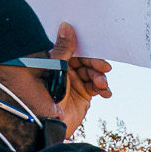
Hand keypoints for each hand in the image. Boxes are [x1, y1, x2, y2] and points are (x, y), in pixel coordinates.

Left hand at [50, 22, 112, 140]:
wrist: (47, 124)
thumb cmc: (44, 97)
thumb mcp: (55, 69)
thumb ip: (63, 49)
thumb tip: (66, 27)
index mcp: (56, 61)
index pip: (75, 51)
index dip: (86, 51)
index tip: (95, 52)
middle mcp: (66, 71)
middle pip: (87, 62)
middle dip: (96, 65)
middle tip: (104, 68)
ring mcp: (75, 83)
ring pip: (93, 74)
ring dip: (100, 78)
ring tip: (102, 85)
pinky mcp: (83, 96)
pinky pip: (97, 88)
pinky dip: (103, 89)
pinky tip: (105, 93)